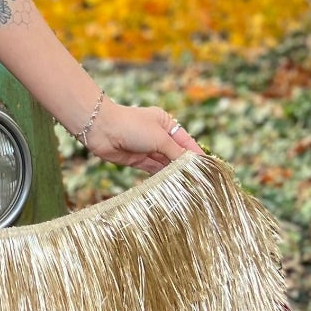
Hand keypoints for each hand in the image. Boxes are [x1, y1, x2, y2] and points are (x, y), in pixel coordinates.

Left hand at [81, 99, 204, 173]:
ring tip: (189, 186)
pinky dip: (162, 176)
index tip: (210, 168)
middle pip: (176, 153)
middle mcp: (157, 135)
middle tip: (201, 182)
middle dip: (185, 166)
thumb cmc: (132, 126)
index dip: (196, 154)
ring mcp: (147, 148)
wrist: (101, 129)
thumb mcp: (159, 138)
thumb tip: (191, 164)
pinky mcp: (137, 160)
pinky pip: (153, 169)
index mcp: (165, 123)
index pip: (186, 140)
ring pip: (165, 163)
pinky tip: (172, 185)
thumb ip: (176, 152)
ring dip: (174, 173)